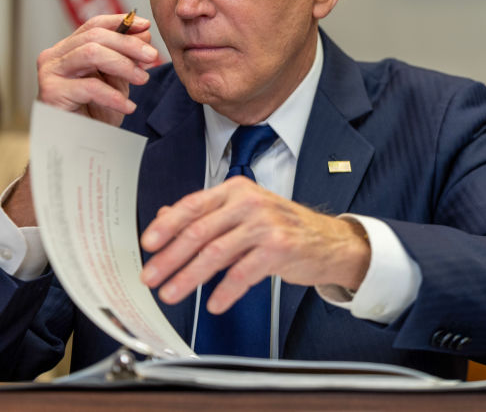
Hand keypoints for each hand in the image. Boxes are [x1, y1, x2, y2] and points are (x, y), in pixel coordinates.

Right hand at [36, 13, 157, 125]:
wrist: (77, 145)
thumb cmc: (94, 113)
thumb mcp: (116, 81)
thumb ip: (126, 58)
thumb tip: (143, 32)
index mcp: (69, 50)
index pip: (94, 26)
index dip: (121, 23)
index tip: (147, 27)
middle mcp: (55, 57)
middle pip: (95, 37)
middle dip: (128, 44)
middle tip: (152, 56)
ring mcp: (50, 73)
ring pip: (91, 54)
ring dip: (123, 64)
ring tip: (142, 79)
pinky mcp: (51, 93)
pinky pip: (89, 86)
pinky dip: (114, 96)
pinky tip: (128, 107)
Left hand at [139, 177, 369, 312]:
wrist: (329, 241)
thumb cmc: (285, 227)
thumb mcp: (245, 213)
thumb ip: (208, 215)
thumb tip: (164, 217)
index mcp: (237, 190)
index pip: (193, 205)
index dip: (166, 225)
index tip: (147, 244)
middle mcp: (251, 203)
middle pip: (199, 231)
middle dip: (170, 258)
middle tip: (151, 277)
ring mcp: (266, 224)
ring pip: (216, 253)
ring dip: (189, 277)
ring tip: (172, 293)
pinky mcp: (279, 248)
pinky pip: (243, 273)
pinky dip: (225, 291)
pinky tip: (214, 303)